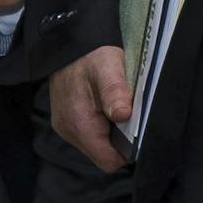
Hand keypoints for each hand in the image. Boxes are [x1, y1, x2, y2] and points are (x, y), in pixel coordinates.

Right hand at [49, 46, 131, 172]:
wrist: (68, 41)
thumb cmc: (90, 54)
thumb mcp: (107, 68)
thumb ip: (114, 92)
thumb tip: (123, 114)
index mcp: (79, 124)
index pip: (108, 161)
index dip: (127, 151)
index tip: (136, 130)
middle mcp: (68, 131)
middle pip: (103, 154)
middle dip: (119, 140)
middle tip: (126, 111)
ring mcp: (65, 127)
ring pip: (97, 145)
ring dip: (110, 131)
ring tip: (115, 105)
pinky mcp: (66, 120)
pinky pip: (89, 134)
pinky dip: (101, 124)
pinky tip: (104, 104)